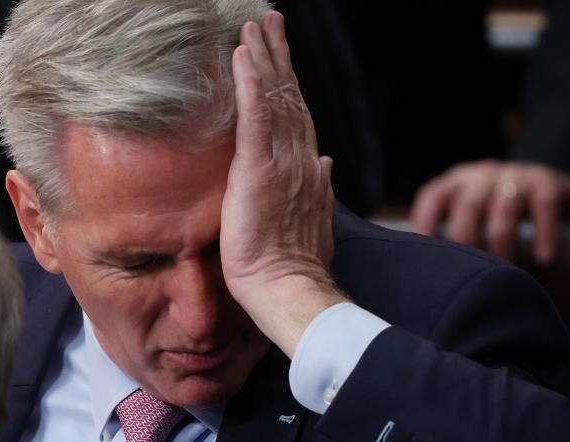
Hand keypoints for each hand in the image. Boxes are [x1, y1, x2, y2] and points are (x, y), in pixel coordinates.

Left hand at [221, 11, 345, 356]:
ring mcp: (282, 160)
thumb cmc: (293, 265)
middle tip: (269, 20)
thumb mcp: (311, 221)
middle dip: (278, 56)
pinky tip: (244, 54)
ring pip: (274, 97)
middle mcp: (300, 158)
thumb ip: (318, 188)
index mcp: (307, 170)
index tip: (280, 56)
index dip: (288, 83)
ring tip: (254, 25)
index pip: (297, 116)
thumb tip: (325, 163)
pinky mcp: (260, 167)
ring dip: (264, 57)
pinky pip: (256, 114)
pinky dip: (251, 82)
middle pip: (288, 96)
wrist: (287, 287)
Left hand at [410, 160, 569, 263]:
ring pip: (504, 208)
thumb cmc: (494, 214)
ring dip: (502, 243)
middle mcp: (480, 175)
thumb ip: (448, 239)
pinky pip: (544, 206)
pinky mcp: (546, 179)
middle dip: (467, 243)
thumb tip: (426, 280)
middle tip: (467, 275)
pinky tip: (545, 259)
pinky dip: (544, 234)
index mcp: (454, 183)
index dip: (425, 225)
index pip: (432, 197)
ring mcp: (513, 174)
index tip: (423, 258)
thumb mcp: (468, 218)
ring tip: (503, 273)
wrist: (547, 189)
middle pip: (468, 206)